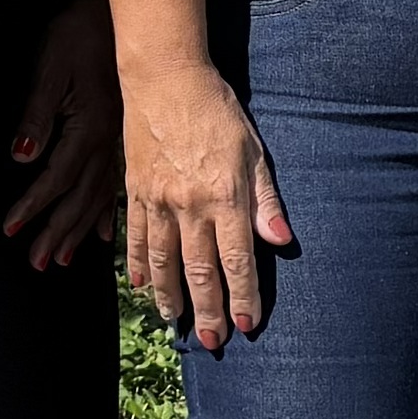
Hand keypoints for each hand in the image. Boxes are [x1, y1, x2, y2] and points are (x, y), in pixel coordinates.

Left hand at [1, 0, 121, 266]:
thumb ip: (37, 116)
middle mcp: (110, 142)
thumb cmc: (76, 35)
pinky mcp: (124, 137)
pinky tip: (106, 234)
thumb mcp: (51, 69)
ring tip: (65, 259)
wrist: (113, 11)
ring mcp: (120, 142)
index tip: (12, 230)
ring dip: (80, 229)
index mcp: (91, 127)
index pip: (56, 177)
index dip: (33, 205)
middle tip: (39, 262)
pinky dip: (110, 212)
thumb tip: (21, 157)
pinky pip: (118, 184)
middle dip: (57, 231)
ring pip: (99, 196)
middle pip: (80, 197)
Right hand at [117, 55, 290, 350]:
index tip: (247, 326)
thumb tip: (282, 240)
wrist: (165, 78)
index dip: (243, 296)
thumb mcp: (253, 151)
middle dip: (207, 310)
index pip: (236, 259)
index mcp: (224, 196)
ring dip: (171, 296)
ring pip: (163, 262)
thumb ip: (266, 200)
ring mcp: (158, 200)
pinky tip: (143, 288)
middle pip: (199, 270)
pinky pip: (137, 238)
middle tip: (213, 340)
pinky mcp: (136, 192)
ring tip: (178, 323)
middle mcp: (189, 205)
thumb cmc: (217, 111)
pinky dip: (139, 266)